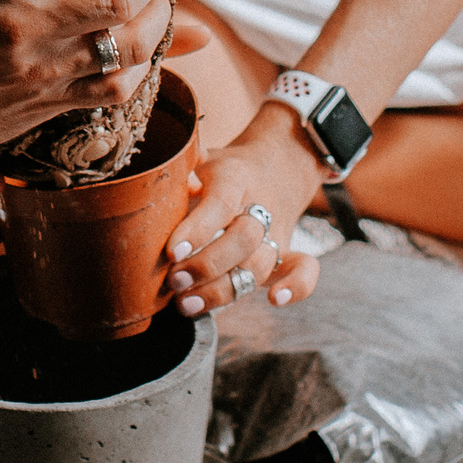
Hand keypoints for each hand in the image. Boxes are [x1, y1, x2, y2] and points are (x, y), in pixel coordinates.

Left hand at [162, 115, 325, 316]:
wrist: (275, 165)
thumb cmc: (221, 170)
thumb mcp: (199, 159)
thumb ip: (179, 171)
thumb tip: (157, 183)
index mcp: (234, 178)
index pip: (220, 203)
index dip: (198, 229)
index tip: (172, 252)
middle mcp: (259, 206)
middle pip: (243, 240)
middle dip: (206, 266)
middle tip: (174, 282)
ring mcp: (276, 232)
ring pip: (260, 265)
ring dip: (225, 289)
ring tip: (186, 304)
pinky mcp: (287, 253)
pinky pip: (304, 270)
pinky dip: (297, 287)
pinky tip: (275, 301)